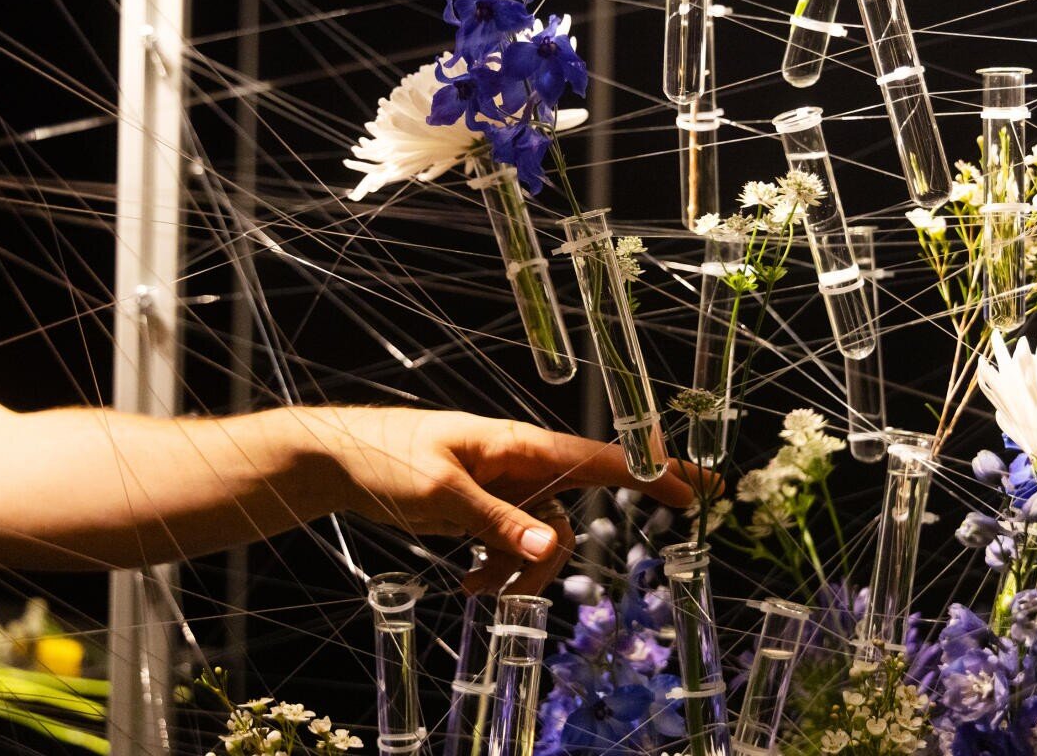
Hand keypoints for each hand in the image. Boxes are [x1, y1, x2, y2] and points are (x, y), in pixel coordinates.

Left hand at [290, 407, 710, 594]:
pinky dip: (496, 571)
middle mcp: (520, 464)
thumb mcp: (441, 495)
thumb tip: (551, 546)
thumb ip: (499, 522)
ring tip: (468, 589)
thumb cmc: (386, 459)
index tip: (702, 487)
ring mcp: (503, 487)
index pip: (604, 458)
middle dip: (546, 559)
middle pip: (568, 517)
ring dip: (513, 573)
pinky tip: (466, 585)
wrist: (335, 459)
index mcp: (520, 446)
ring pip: (540, 541)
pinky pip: (512, 546)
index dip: (656, 473)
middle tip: (510, 590)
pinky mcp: (483, 508)